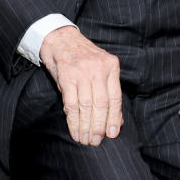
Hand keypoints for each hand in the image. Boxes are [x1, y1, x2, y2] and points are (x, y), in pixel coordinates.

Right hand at [39, 26, 122, 145]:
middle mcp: (98, 68)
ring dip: (86, 127)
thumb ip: (109, 91)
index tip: (112, 134)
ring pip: (86, 106)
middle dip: (99, 126)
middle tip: (96, 141)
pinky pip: (71, 104)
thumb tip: (118, 120)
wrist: (61, 38)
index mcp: (111, 66)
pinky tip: (75, 130)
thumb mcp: (100, 68)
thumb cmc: (83, 57)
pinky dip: (73, 121)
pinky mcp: (66, 76)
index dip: (114, 118)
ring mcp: (82, 72)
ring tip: (85, 140)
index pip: (115, 97)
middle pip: (101, 104)